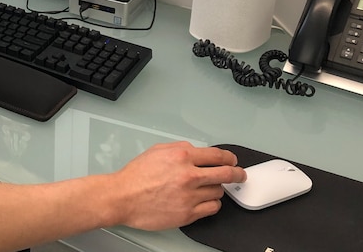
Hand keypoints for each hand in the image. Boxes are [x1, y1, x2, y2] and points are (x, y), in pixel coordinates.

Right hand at [112, 141, 245, 230]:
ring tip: (206, 189)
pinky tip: (204, 201)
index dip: (229, 158)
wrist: (123, 197)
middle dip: (237, 174)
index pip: (218, 155)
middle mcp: (189, 175)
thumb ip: (180, 148)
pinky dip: (212, 204)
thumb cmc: (136, 176)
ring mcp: (190, 196)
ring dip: (216, 189)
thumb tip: (198, 152)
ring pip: (218, 192)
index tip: (233, 161)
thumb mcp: (157, 151)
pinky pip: (212, 208)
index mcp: (182, 156)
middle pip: (226, 174)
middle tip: (239, 175)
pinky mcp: (188, 214)